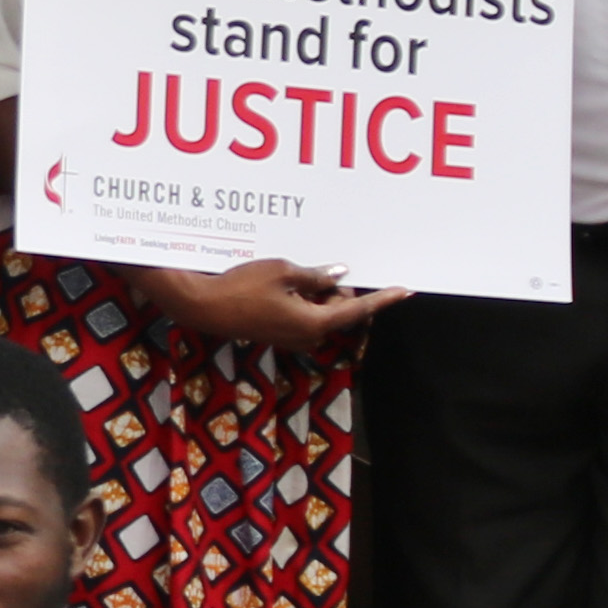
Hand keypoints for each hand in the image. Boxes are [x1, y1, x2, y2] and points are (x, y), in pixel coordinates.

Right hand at [128, 257, 409, 349]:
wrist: (202, 306)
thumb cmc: (242, 287)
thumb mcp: (283, 272)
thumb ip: (316, 277)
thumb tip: (336, 276)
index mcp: (315, 323)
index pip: (358, 309)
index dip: (382, 298)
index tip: (405, 291)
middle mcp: (308, 337)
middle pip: (339, 309)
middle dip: (334, 289)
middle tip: (312, 269)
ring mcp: (293, 338)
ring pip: (321, 312)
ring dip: (315, 293)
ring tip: (290, 275)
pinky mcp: (278, 334)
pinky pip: (303, 316)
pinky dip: (301, 299)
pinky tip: (282, 285)